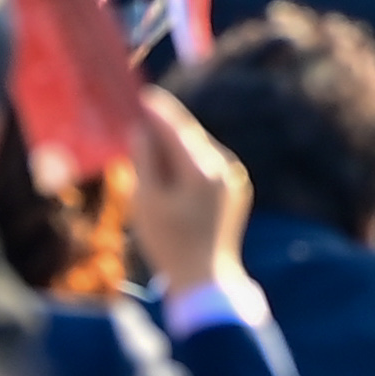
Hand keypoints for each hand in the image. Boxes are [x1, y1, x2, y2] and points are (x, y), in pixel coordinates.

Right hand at [129, 90, 252, 304]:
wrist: (205, 280)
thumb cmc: (169, 244)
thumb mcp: (147, 202)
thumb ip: (143, 161)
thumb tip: (140, 129)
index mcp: (202, 168)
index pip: (177, 127)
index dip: (157, 110)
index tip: (141, 95)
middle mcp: (224, 167)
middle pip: (189, 136)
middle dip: (164, 126)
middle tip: (140, 114)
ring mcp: (233, 179)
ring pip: (198, 150)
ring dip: (175, 145)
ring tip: (149, 141)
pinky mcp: (234, 191)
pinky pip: (207, 167)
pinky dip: (186, 162)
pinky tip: (168, 167)